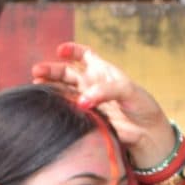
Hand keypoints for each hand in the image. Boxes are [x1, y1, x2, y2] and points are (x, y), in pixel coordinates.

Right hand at [28, 43, 171, 153]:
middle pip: (66, 73)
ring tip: (38, 88)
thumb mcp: (128, 90)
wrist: (147, 134)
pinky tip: (50, 107)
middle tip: (36, 72)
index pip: (84, 55)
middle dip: (51, 71)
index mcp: (102, 72)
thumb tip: (82, 101)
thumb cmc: (142, 107)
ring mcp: (87, 102)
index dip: (72, 50)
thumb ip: (105, 91)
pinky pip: (68, 112)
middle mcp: (91, 85)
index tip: (61, 50)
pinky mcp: (85, 119)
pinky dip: (58, 108)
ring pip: (63, 92)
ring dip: (50, 89)